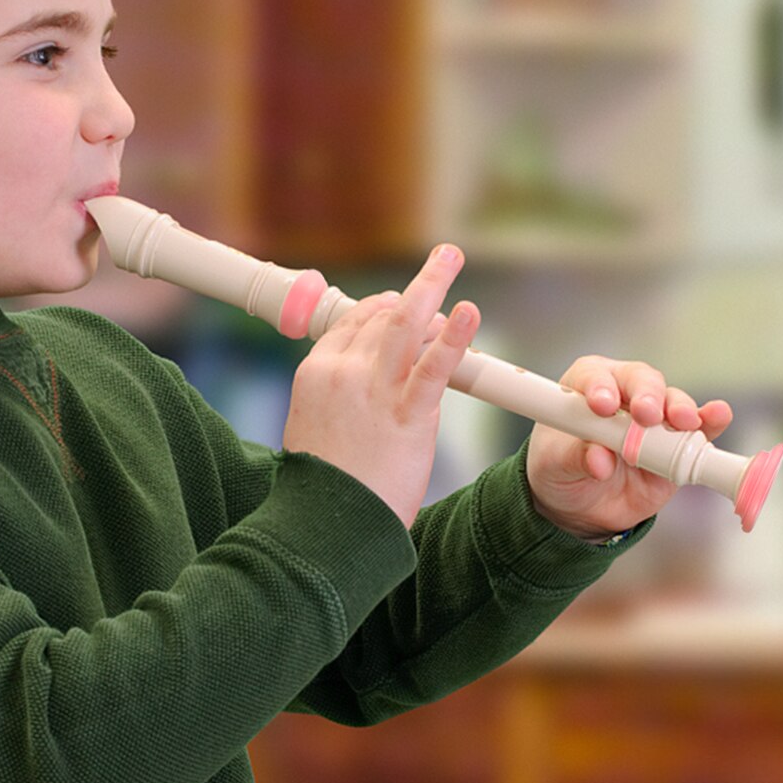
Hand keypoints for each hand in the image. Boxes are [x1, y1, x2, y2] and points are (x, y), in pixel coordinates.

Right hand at [283, 246, 480, 528]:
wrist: (327, 525)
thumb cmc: (325, 487)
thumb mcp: (314, 428)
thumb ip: (336, 398)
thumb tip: (358, 388)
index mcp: (316, 372)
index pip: (354, 322)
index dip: (385, 307)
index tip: (405, 302)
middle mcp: (342, 372)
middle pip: (384, 317)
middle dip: (417, 291)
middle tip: (443, 261)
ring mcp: (374, 390)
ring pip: (406, 325)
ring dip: (432, 285)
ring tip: (450, 257)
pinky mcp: (408, 415)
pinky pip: (434, 367)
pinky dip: (454, 337)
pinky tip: (469, 313)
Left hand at [526, 356, 733, 542]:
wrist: (579, 505)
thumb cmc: (559, 469)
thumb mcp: (553, 464)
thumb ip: (574, 457)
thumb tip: (600, 461)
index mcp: (585, 387)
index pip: (594, 375)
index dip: (600, 386)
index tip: (602, 405)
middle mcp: (623, 395)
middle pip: (640, 381)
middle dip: (647, 395)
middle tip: (646, 415)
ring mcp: (653, 420)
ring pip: (671, 402)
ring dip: (679, 409)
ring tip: (683, 421)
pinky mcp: (677, 446)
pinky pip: (698, 430)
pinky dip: (710, 422)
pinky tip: (717, 416)